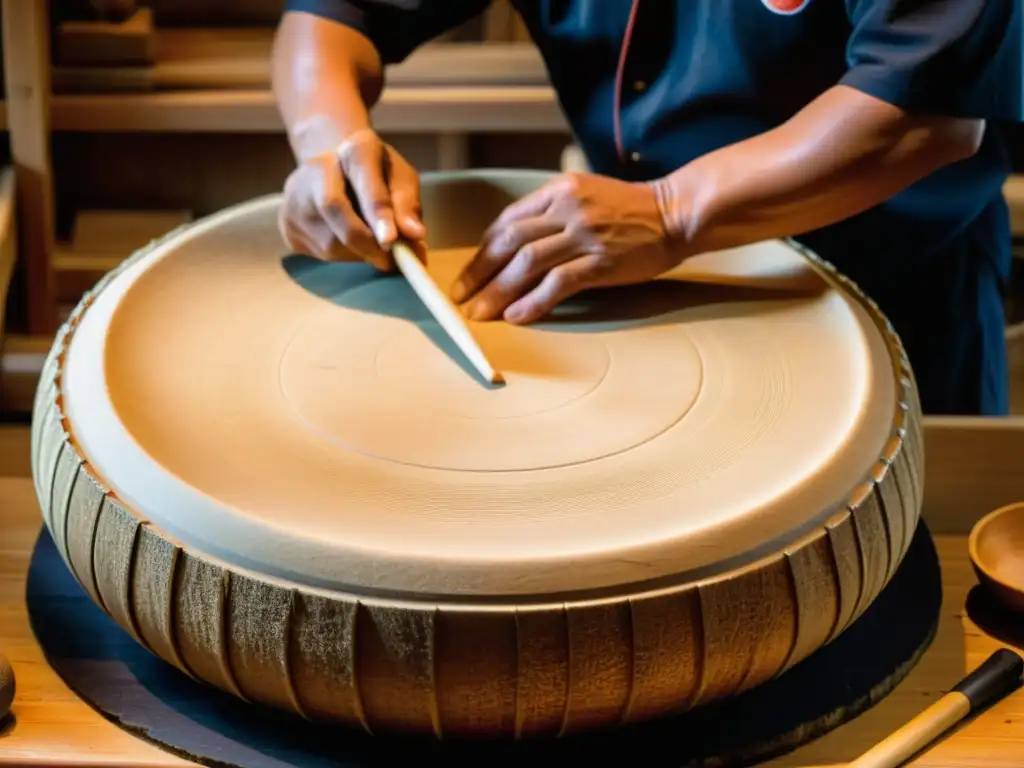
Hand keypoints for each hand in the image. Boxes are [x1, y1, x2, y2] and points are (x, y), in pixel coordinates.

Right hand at [278, 129, 424, 270]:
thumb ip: (408, 205)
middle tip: (389, 261)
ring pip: (328, 240)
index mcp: (355, 150)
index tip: (390, 240)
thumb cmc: (377, 177)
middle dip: (366, 242)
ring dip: (358, 253)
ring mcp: (295, 197)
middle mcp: (317, 168)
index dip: (377, 212)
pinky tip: (349, 241)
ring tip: (372, 245)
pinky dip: (343, 256)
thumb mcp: (401, 180)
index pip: (364, 180)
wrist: (335, 169)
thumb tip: (415, 235)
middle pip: (335, 209)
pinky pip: (319, 253)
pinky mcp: (286, 223)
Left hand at [450, 172, 678, 322]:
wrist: (675, 212)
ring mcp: (584, 234)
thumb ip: (552, 214)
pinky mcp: (601, 261)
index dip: (482, 251)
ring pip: (526, 263)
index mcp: (558, 191)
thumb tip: (516, 246)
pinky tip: (515, 316)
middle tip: (460, 297)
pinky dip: (532, 301)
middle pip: (509, 242)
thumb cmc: (631, 210)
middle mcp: (566, 208)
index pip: (507, 222)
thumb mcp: (585, 196)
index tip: (468, 275)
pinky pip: (558, 283)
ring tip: (480, 314)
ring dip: (497, 291)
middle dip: (479, 273)